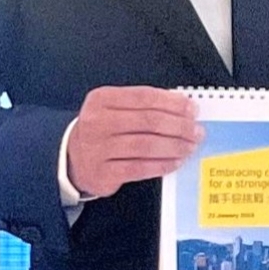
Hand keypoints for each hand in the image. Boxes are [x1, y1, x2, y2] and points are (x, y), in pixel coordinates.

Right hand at [63, 86, 200, 197]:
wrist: (72, 159)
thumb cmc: (102, 131)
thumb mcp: (113, 109)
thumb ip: (142, 106)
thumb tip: (182, 108)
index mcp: (102, 99)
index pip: (144, 97)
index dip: (172, 103)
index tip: (192, 109)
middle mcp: (97, 122)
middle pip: (148, 121)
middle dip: (179, 126)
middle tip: (196, 131)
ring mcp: (98, 149)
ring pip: (146, 145)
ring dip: (174, 146)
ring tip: (190, 146)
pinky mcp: (103, 172)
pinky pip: (140, 168)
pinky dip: (162, 165)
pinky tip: (175, 162)